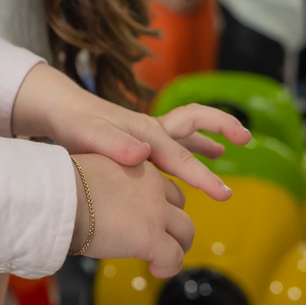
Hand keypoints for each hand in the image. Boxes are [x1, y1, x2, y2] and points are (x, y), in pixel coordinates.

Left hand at [12, 64, 250, 200]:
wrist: (60, 111)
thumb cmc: (75, 124)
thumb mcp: (90, 136)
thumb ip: (115, 146)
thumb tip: (141, 154)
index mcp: (146, 131)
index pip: (181, 158)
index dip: (203, 177)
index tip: (224, 194)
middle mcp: (152, 129)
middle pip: (194, 123)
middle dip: (220, 127)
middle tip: (245, 137)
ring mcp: (147, 133)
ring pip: (185, 134)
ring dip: (205, 139)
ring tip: (224, 149)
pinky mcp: (139, 139)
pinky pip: (171, 144)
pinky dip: (185, 150)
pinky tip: (187, 164)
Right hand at [69, 153, 193, 277]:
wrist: (59, 197)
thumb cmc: (62, 185)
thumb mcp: (91, 168)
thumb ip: (107, 179)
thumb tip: (96, 195)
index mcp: (138, 165)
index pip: (163, 185)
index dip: (159, 204)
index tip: (145, 218)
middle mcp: (153, 186)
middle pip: (180, 206)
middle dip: (173, 224)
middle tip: (159, 239)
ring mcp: (155, 212)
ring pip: (186, 231)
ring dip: (177, 245)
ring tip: (161, 258)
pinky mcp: (151, 237)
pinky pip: (174, 257)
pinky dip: (169, 267)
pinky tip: (155, 270)